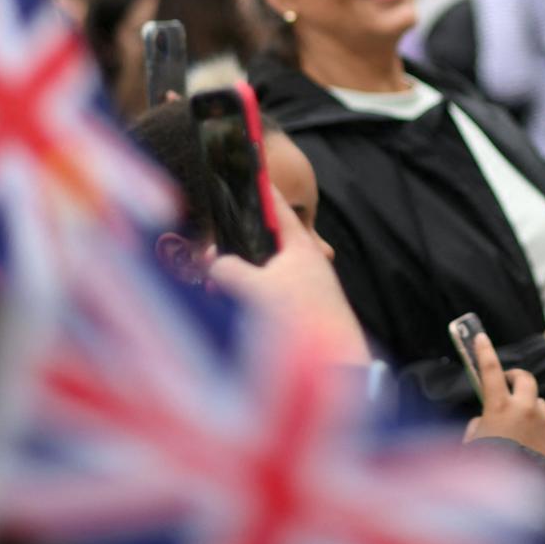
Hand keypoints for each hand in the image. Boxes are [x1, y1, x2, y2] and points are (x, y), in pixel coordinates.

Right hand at [210, 208, 371, 365]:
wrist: (332, 368)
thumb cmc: (299, 319)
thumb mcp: (254, 288)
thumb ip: (227, 269)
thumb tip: (214, 264)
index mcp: (301, 249)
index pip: (278, 210)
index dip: (262, 193)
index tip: (249, 175)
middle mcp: (307, 266)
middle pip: (268, 245)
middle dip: (238, 247)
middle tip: (211, 252)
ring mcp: (307, 292)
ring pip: (266, 275)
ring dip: (241, 279)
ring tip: (216, 288)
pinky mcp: (303, 317)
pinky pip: (270, 299)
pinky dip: (250, 300)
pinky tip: (233, 313)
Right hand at [463, 332, 544, 461]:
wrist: (510, 497)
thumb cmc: (484, 468)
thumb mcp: (472, 441)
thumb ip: (480, 423)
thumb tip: (487, 420)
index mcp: (498, 407)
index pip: (490, 370)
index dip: (484, 351)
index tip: (481, 338)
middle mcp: (524, 409)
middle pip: (526, 379)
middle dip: (517, 378)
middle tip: (508, 383)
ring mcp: (543, 423)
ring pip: (539, 404)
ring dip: (530, 409)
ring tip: (519, 429)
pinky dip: (538, 434)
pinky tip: (529, 450)